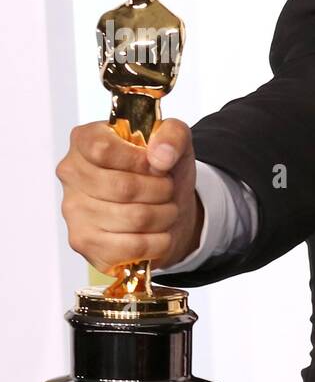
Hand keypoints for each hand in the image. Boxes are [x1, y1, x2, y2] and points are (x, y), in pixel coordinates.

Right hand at [56, 118, 202, 275]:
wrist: (166, 208)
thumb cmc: (162, 171)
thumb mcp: (176, 142)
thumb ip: (173, 134)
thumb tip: (161, 155)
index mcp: (84, 140)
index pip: (102, 149)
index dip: (140, 161)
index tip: (157, 165)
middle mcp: (71, 174)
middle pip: (123, 187)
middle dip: (162, 190)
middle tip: (168, 190)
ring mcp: (73, 211)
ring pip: (134, 218)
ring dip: (164, 215)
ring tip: (166, 209)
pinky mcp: (84, 243)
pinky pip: (132, 247)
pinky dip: (159, 241)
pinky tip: (158, 232)